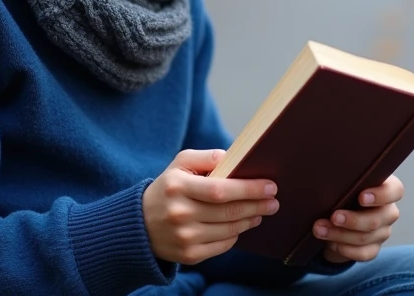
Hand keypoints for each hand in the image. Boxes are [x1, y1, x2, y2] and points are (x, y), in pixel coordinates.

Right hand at [143, 149, 279, 264]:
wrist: (140, 224)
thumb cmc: (167, 188)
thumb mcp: (179, 164)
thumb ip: (206, 157)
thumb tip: (234, 158)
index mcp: (177, 187)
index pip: (220, 189)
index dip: (248, 189)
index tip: (270, 186)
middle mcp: (180, 214)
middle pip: (228, 211)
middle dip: (256, 205)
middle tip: (274, 201)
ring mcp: (184, 237)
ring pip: (229, 230)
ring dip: (250, 220)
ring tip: (261, 212)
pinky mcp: (189, 255)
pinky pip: (222, 246)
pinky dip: (235, 235)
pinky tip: (241, 225)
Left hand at [316, 175, 402, 263]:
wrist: (334, 215)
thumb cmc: (340, 191)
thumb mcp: (344, 183)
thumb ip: (345, 180)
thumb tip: (327, 179)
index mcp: (385, 188)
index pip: (395, 191)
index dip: (381, 195)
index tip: (361, 197)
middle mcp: (387, 210)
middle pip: (377, 219)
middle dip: (353, 220)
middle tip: (333, 217)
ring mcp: (382, 231)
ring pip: (366, 237)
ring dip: (340, 235)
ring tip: (319, 229)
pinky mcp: (373, 248)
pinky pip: (363, 253)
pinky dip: (344, 249)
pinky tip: (330, 243)